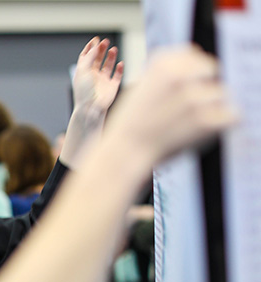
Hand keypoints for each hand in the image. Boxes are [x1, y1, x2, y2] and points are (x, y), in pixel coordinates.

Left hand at [73, 37, 123, 116]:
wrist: (91, 108)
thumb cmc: (84, 91)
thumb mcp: (83, 70)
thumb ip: (89, 56)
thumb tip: (95, 45)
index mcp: (83, 73)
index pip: (86, 57)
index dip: (90, 48)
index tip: (95, 39)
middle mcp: (93, 76)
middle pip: (97, 59)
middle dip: (101, 49)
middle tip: (105, 42)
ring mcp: (103, 81)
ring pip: (108, 65)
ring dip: (111, 56)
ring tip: (113, 49)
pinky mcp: (112, 86)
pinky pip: (117, 75)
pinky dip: (119, 68)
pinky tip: (120, 63)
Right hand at [105, 46, 237, 165]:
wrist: (125, 151)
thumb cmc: (131, 123)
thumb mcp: (142, 85)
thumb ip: (169, 72)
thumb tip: (197, 63)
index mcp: (163, 62)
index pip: (196, 55)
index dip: (192, 72)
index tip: (184, 88)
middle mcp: (181, 75)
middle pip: (212, 71)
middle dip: (204, 87)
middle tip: (187, 107)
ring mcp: (195, 98)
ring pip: (221, 95)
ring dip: (211, 108)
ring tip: (187, 123)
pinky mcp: (207, 120)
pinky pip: (231, 116)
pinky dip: (220, 124)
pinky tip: (199, 131)